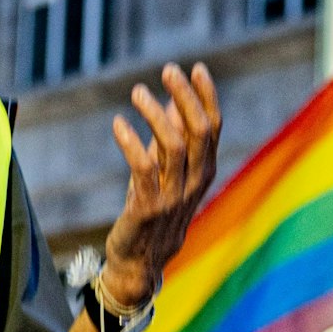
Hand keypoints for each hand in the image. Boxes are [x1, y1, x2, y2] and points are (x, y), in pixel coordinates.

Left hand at [101, 63, 220, 306]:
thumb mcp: (164, 172)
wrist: (139, 263)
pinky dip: (131, 142)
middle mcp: (193, 183)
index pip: (213, 127)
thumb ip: (169, 138)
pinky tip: (118, 123)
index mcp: (203, 172)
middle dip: (186, 97)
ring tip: (137, 92)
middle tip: (168, 70)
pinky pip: (143, 169)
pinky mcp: (147, 208)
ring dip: (156, 115)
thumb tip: (171, 100)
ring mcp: (172, 197)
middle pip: (199, 132)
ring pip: (173, 147)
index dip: (206, 96)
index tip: (195, 68)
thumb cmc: (152, 212)